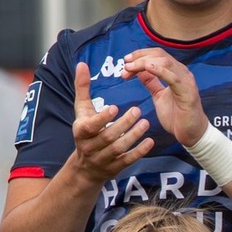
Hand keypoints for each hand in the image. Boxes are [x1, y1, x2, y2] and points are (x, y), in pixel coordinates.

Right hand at [67, 61, 153, 183]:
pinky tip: (150, 141)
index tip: (115, 107)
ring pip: (119, 149)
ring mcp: (102, 160)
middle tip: (137, 110)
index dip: (102, 118)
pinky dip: (139, 152)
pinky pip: (127, 161)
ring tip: (145, 122)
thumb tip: (82, 63)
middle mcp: (90, 148)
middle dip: (123, 124)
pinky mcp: (114, 169)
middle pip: (108, 137)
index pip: (90, 126)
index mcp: (81, 132)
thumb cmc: (85, 130)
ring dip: (133, 136)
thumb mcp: (81, 110)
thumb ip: (82, 87)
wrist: (85, 167)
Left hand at [122, 48, 209, 148]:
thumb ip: (151, 82)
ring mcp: (186, 81)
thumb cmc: (177, 116)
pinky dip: (160, 71)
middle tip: (125, 64)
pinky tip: (148, 68)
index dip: (140, 54)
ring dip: (145, 63)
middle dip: (140, 57)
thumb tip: (139, 71)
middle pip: (159, 55)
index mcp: (175, 72)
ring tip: (131, 67)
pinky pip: (173, 78)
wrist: (190, 133)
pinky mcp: (188, 92)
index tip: (126, 61)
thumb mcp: (159, 96)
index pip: (157, 55)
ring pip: (165, 62)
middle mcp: (181, 72)